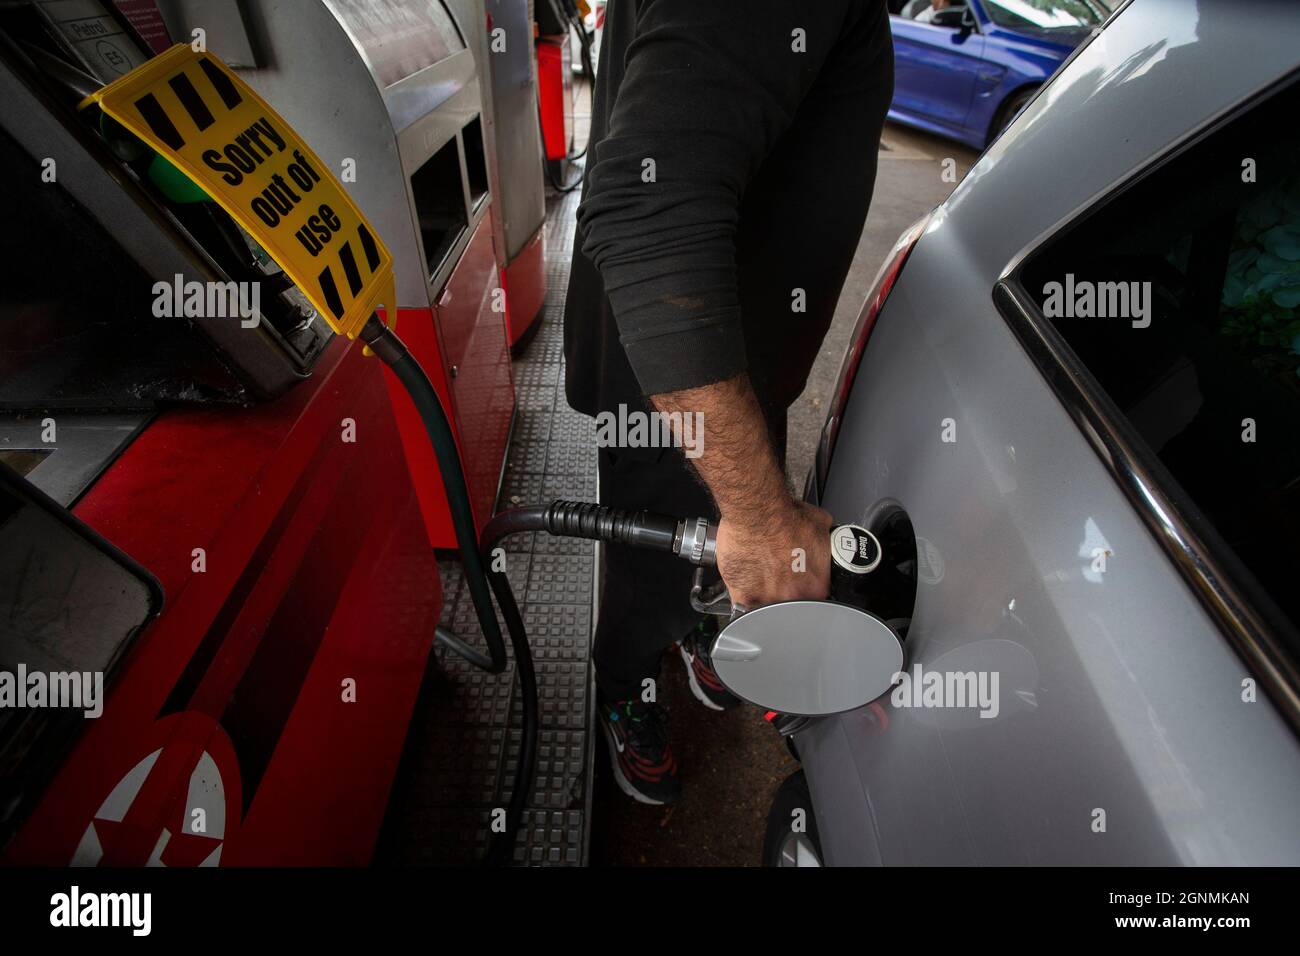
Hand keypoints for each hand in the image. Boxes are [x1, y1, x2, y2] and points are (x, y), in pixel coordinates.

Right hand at [715, 500, 834, 608]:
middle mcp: (792, 597)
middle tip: (778, 573)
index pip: (815, 597)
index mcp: (815, 585)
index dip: (806, 587)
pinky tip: (744, 582)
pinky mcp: (743, 595)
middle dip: (785, 592)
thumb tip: (822, 539)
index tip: (800, 579)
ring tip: (760, 575)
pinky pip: (742, 604)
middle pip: (790, 604)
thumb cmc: (785, 516)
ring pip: (766, 607)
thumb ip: (823, 541)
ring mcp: (767, 599)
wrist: (758, 512)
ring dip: (764, 595)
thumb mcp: (820, 524)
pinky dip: (742, 595)